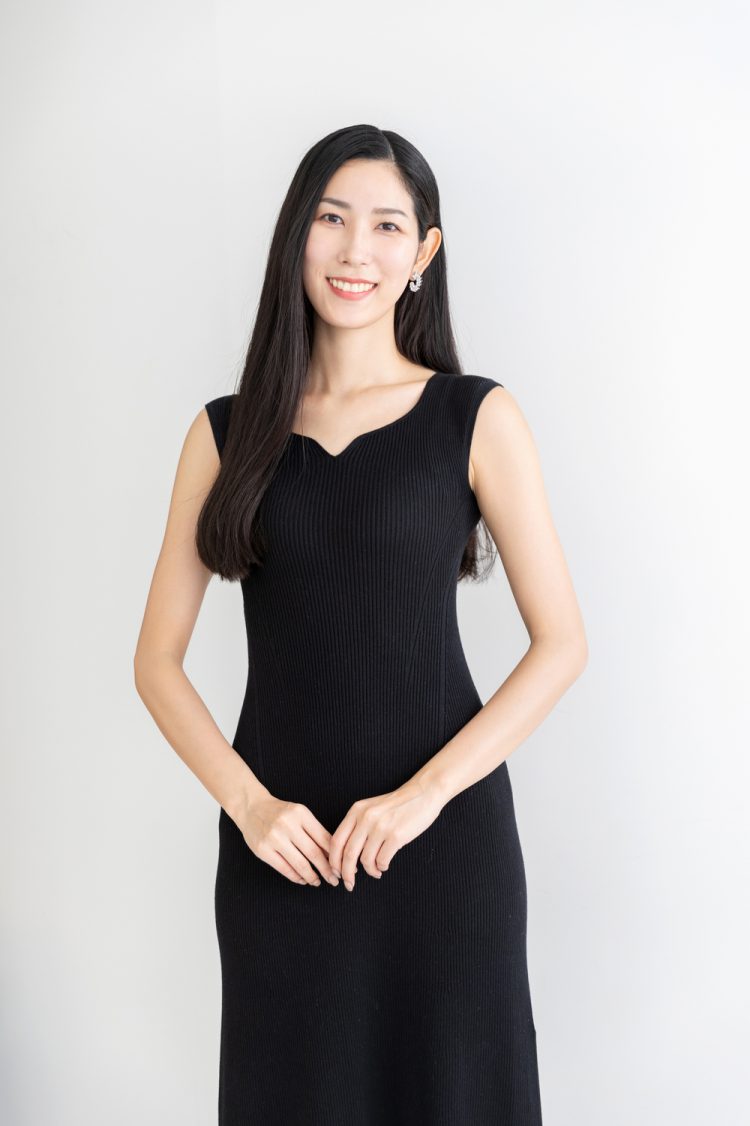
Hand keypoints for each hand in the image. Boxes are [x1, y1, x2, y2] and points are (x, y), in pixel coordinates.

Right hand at [234, 793, 339, 887]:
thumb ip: (315, 831)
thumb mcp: (299, 814)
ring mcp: (274, 838)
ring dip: (311, 876)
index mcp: (301, 814)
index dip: (334, 856)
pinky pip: (284, 868)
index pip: (323, 838)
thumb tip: (332, 855)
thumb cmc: (280, 813)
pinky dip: (296, 877)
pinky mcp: (262, 850)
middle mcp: (288, 825)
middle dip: (327, 870)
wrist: (252, 808)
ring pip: (299, 864)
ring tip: (317, 882)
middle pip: (313, 853)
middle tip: (334, 880)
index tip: (341, 867)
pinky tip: (302, 879)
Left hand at [328, 778, 444, 891]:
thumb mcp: (371, 808)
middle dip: (346, 874)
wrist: (423, 793)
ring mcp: (381, 827)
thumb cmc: (397, 804)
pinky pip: (382, 861)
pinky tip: (384, 865)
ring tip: (376, 871)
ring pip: (365, 860)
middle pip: (348, 853)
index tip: (337, 871)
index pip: (336, 840)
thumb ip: (358, 825)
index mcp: (356, 811)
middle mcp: (366, 818)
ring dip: (370, 871)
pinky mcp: (397, 836)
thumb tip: (346, 855)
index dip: (334, 860)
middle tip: (349, 884)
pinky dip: (381, 867)